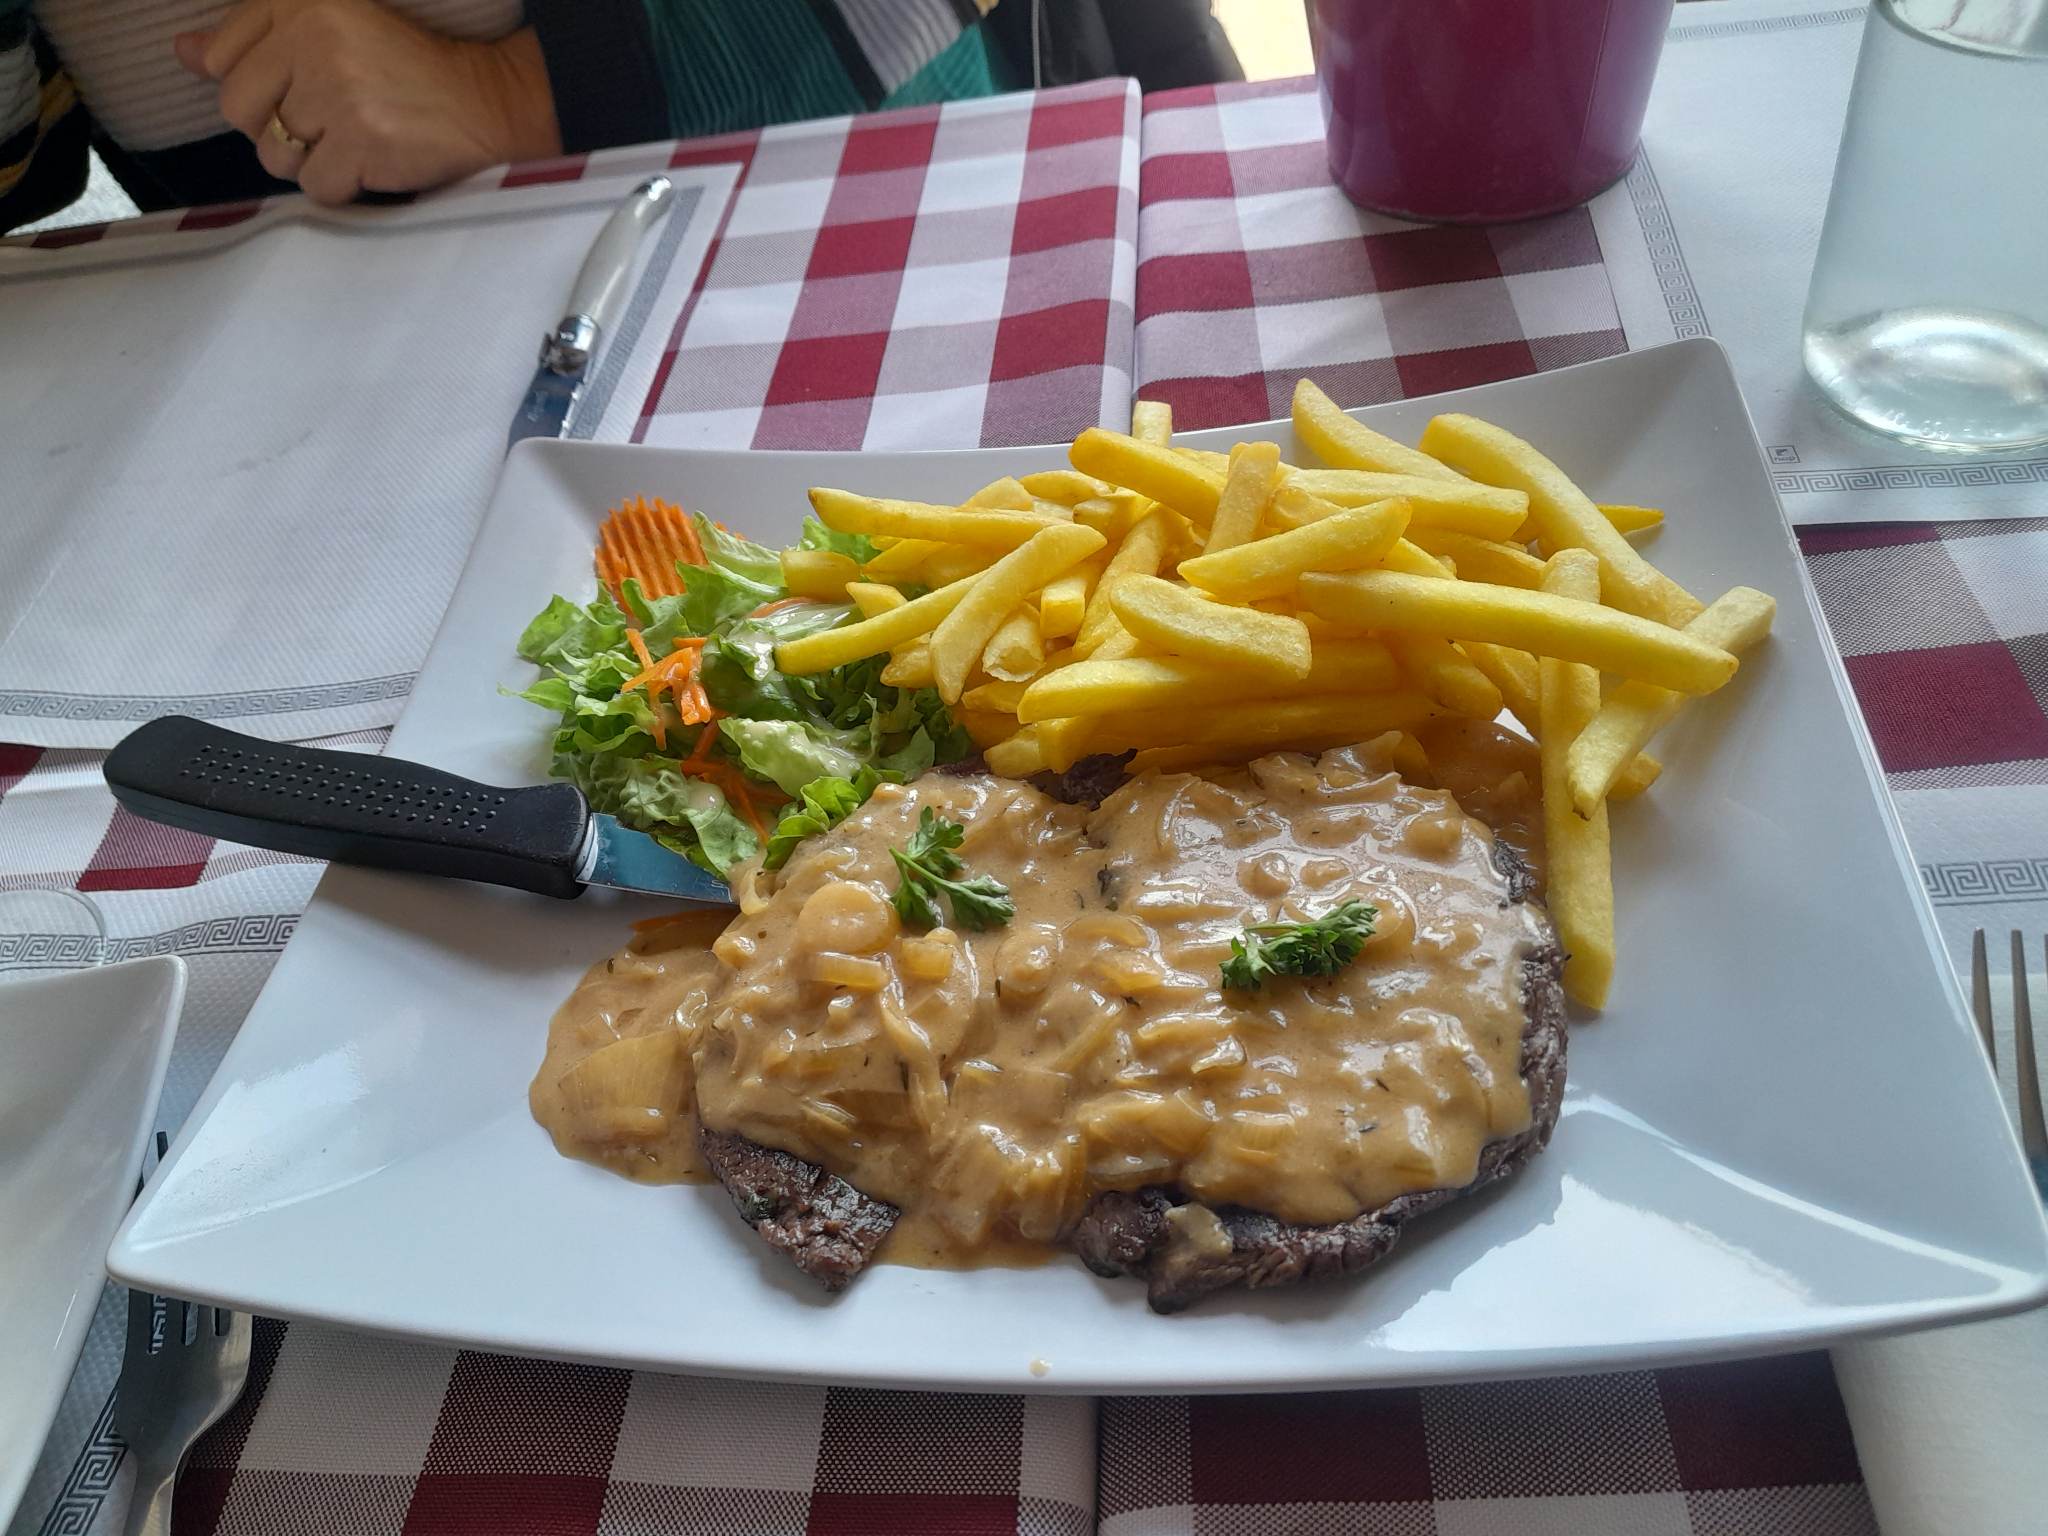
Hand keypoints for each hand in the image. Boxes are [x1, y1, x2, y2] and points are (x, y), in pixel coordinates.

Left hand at [174, 0, 561, 204]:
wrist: (481, 100)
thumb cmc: (402, 67)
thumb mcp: (327, 29)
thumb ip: (251, 39)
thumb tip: (183, 53)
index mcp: (299, 2)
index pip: (219, 57)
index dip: (252, 86)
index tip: (296, 87)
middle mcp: (313, 39)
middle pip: (238, 110)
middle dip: (273, 128)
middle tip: (321, 122)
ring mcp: (338, 94)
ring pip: (274, 155)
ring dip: (308, 161)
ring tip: (349, 140)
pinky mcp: (362, 143)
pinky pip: (316, 187)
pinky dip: (341, 186)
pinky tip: (368, 163)